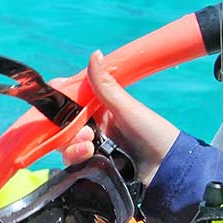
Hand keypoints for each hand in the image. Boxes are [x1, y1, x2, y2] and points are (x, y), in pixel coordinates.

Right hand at [61, 50, 179, 186]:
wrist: (166, 167)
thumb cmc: (152, 132)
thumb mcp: (126, 107)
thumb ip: (105, 85)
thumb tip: (95, 54)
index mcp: (99, 110)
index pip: (69, 101)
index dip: (60, 98)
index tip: (57, 94)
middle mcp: (92, 129)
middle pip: (62, 126)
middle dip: (65, 127)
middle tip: (85, 131)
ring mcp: (91, 150)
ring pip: (65, 146)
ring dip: (72, 145)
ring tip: (89, 145)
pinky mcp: (91, 169)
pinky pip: (72, 164)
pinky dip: (76, 158)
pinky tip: (88, 155)